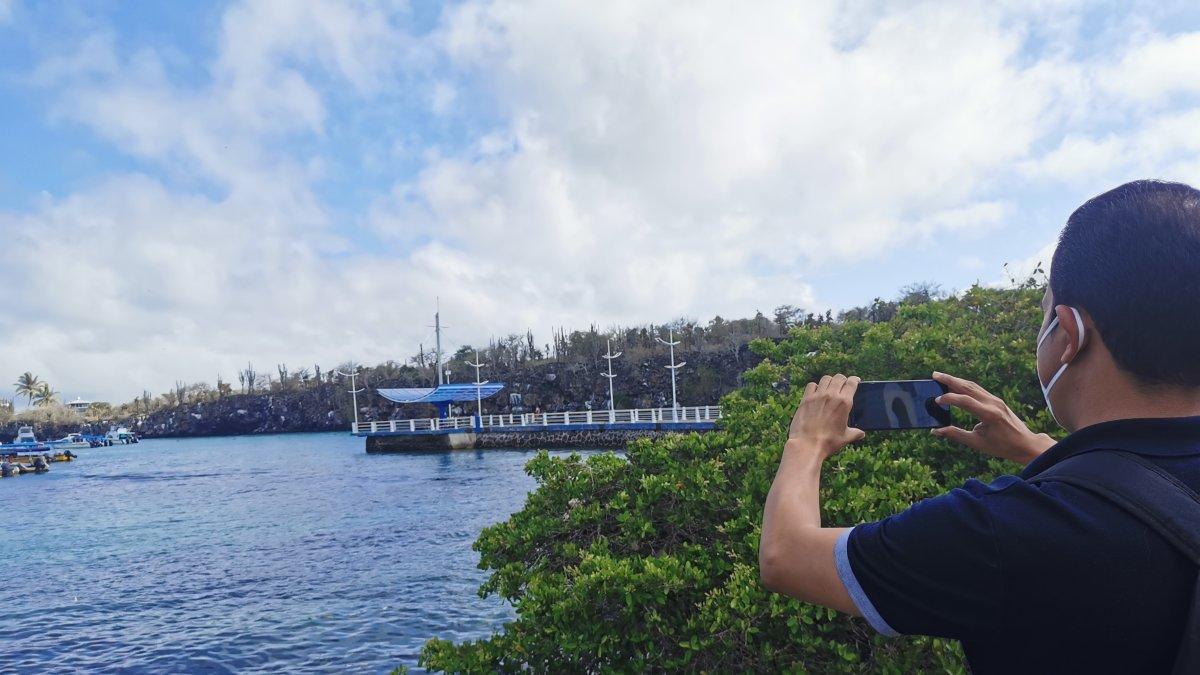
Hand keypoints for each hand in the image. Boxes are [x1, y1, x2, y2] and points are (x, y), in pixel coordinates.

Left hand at [787, 374, 865, 457]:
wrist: (807, 444)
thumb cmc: (828, 442)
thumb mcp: (846, 437)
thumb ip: (855, 433)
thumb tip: (861, 434)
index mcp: (844, 403)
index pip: (851, 383)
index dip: (855, 380)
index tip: (856, 380)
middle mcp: (831, 396)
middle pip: (839, 378)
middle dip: (843, 379)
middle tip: (843, 384)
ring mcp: (817, 396)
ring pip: (825, 379)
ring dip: (830, 381)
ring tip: (830, 386)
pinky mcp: (806, 399)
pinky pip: (811, 385)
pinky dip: (815, 386)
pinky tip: (816, 392)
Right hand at [929, 371, 1054, 464]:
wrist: (1025, 444)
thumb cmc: (1002, 446)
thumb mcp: (977, 443)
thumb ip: (955, 434)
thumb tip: (935, 431)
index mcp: (989, 414)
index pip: (965, 401)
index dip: (949, 399)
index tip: (936, 400)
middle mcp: (993, 403)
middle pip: (968, 387)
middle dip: (950, 379)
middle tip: (934, 374)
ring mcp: (996, 400)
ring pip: (973, 386)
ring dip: (957, 380)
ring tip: (941, 377)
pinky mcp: (997, 401)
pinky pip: (979, 390)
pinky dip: (965, 386)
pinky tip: (956, 385)